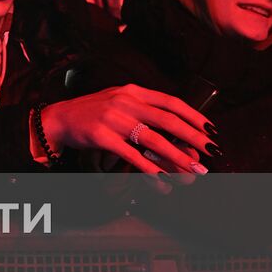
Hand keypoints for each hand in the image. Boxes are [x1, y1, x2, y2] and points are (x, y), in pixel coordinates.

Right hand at [39, 85, 214, 175]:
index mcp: (132, 91)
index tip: (211, 130)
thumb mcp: (118, 101)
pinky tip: (162, 180)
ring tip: (195, 171)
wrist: (59, 118)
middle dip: (194, 137)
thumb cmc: (92, 113)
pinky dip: (149, 169)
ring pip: (154, 139)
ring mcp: (113, 119)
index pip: (171, 102)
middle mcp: (125, 102)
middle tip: (212, 152)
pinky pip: (131, 155)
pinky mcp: (102, 136)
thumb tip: (175, 126)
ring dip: (178, 157)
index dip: (194, 116)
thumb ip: (143, 107)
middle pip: (168, 120)